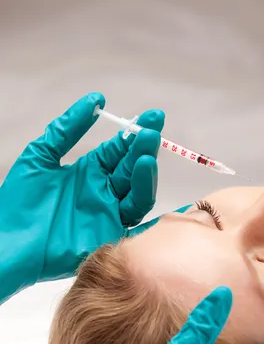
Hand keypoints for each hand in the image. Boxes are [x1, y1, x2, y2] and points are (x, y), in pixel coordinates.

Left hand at [0, 92, 163, 302]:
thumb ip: (67, 128)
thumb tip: (96, 100)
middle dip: (143, 150)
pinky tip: (168, 204)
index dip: (134, 133)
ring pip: (138, 196)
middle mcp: (103, 192)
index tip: (151, 117)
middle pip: (132, 170)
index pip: (119, 149)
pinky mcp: (110, 238)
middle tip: (151, 133)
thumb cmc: (19, 203)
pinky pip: (139, 230)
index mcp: (89, 172)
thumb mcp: (40, 156)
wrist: (10, 243)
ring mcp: (109, 216)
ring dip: (145, 177)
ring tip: (145, 159)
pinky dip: (157, 221)